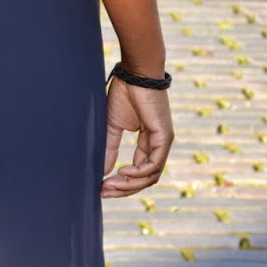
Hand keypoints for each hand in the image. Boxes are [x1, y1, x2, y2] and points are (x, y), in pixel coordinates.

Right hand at [101, 77, 172, 197]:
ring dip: (129, 184)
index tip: (101, 187)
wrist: (134, 74)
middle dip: (123, 189)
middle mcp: (158, 145)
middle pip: (145, 179)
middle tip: (103, 192)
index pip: (139, 171)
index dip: (121, 183)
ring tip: (110, 184)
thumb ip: (110, 148)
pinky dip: (138, 172)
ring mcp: (163, 142)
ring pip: (150, 176)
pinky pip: (153, 164)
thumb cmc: (124, 94)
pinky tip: (123, 172)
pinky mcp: (164, 136)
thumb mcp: (113, 126)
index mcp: (148, 142)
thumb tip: (102, 171)